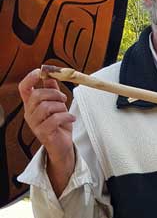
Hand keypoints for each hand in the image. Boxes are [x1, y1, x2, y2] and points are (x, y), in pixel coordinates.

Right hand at [18, 69, 75, 195]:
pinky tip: (71, 118)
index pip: (24, 88)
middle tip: (64, 98)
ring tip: (67, 111)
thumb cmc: (60, 125)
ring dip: (60, 106)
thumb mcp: (58, 105)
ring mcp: (35, 124)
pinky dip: (66, 116)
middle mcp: (29, 114)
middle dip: (54, 93)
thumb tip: (51, 75)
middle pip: (37, 95)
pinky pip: (54, 119)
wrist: (63, 146)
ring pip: (46, 107)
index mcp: (31, 105)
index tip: (40, 71)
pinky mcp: (43, 133)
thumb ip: (53, 90)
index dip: (30, 78)